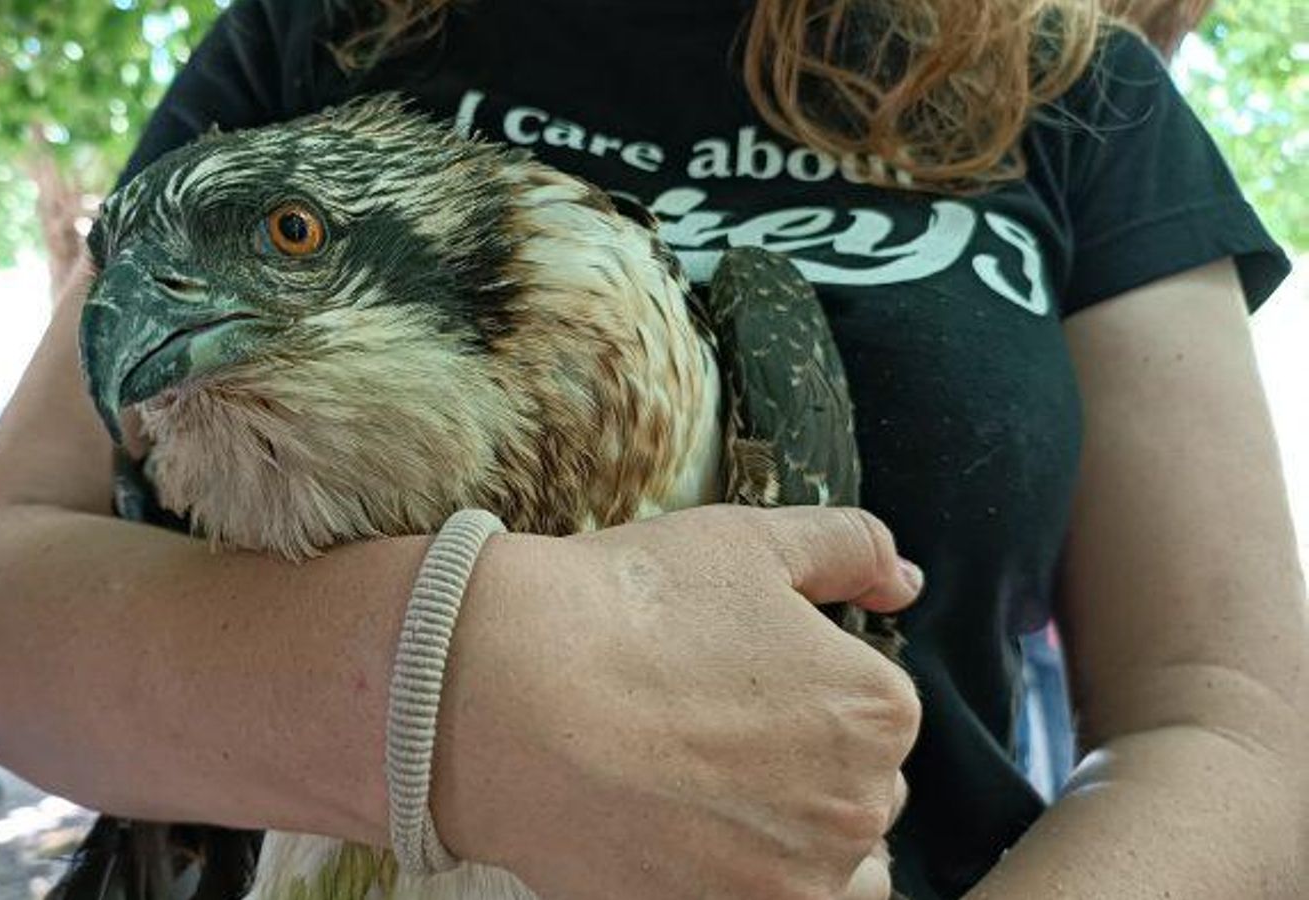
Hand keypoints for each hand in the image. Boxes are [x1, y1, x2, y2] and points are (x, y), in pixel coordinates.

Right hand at [434, 505, 921, 899]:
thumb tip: (904, 582)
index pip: (874, 713)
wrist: (506, 692)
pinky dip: (741, 881)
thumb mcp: (749, 543)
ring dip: (785, 838)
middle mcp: (859, 808)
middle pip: (856, 793)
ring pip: (822, 865)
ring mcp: (793, 880)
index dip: (806, 689)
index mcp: (879, 711)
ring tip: (702, 795)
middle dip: (802, 765)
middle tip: (706, 729)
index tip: (735, 677)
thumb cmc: (627, 607)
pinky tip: (683, 839)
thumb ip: (849, 549)